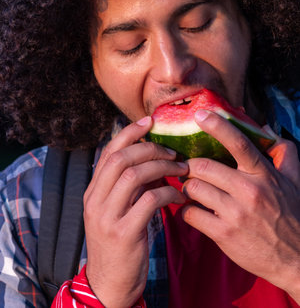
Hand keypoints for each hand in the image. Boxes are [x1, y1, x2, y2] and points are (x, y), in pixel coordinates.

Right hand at [83, 116, 187, 307]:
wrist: (109, 284)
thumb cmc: (119, 243)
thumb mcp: (117, 211)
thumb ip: (129, 186)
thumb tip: (153, 160)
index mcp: (93, 191)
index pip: (109, 152)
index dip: (130, 132)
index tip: (150, 121)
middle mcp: (95, 200)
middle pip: (120, 159)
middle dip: (150, 148)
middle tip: (173, 152)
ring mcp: (106, 216)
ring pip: (133, 175)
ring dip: (161, 167)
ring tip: (180, 169)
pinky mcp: (123, 233)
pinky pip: (148, 201)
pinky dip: (168, 192)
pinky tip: (179, 195)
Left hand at [181, 109, 299, 302]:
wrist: (296, 260)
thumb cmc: (292, 215)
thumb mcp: (295, 180)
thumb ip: (283, 151)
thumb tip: (264, 128)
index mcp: (264, 174)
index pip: (239, 143)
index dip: (217, 126)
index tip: (200, 114)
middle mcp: (249, 191)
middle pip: (203, 165)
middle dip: (191, 165)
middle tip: (189, 168)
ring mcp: (235, 214)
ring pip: (194, 188)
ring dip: (187, 187)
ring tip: (192, 189)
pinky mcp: (224, 234)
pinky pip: (191, 214)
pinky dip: (186, 209)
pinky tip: (193, 210)